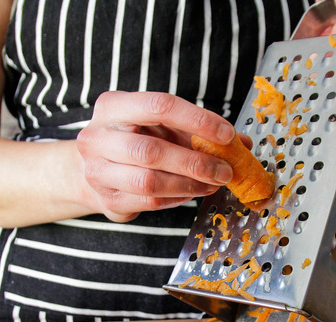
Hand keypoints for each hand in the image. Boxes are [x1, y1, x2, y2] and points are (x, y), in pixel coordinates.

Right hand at [77, 91, 236, 222]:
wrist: (94, 168)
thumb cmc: (135, 139)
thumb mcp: (161, 126)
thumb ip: (196, 130)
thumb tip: (241, 143)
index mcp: (113, 106)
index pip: (159, 105)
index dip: (197, 120)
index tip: (226, 135)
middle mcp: (98, 137)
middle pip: (152, 151)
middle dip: (195, 162)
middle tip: (225, 170)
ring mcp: (97, 170)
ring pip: (149, 181)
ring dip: (189, 185)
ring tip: (213, 183)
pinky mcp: (107, 199)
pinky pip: (149, 201)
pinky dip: (178, 198)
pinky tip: (193, 192)